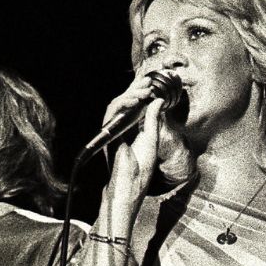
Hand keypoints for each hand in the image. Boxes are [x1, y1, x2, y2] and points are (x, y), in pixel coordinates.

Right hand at [102, 73, 168, 215]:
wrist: (129, 184)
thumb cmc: (141, 168)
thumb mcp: (151, 139)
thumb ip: (152, 120)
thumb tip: (158, 100)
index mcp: (133, 129)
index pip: (135, 106)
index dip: (142, 92)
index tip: (152, 83)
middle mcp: (121, 127)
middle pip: (125, 103)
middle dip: (136, 88)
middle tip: (149, 80)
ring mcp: (113, 130)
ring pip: (116, 105)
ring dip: (130, 95)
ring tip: (144, 90)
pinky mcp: (107, 134)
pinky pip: (111, 114)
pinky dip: (122, 104)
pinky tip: (135, 100)